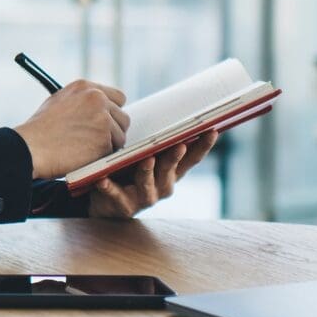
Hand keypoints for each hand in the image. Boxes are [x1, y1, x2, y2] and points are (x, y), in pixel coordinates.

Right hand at [13, 79, 130, 180]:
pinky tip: (84, 156)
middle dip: (113, 130)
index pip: (118, 97)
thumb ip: (81, 101)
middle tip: (97, 141)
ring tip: (86, 150)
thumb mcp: (59, 102)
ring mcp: (103, 119)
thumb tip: (99, 108)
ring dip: (108, 145)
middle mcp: (97, 98)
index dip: (112, 112)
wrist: (30, 147)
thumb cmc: (39, 130)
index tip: (104, 123)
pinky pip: (113, 151)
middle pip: (123, 117)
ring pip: (120, 136)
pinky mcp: (104, 139)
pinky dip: (101, 157)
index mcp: (86, 87)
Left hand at [89, 130, 219, 219]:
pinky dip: (109, 187)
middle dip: (175, 157)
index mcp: (171, 172)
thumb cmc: (129, 170)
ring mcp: (144, 198)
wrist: (105, 202)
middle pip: (170, 169)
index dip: (203, 146)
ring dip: (147, 171)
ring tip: (146, 159)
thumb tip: (167, 109)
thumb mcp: (145, 155)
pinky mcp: (123, 206)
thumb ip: (156, 142)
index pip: (191, 159)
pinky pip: (115, 195)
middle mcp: (163, 186)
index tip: (212, 130)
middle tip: (179, 145)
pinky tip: (103, 179)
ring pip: (147, 183)